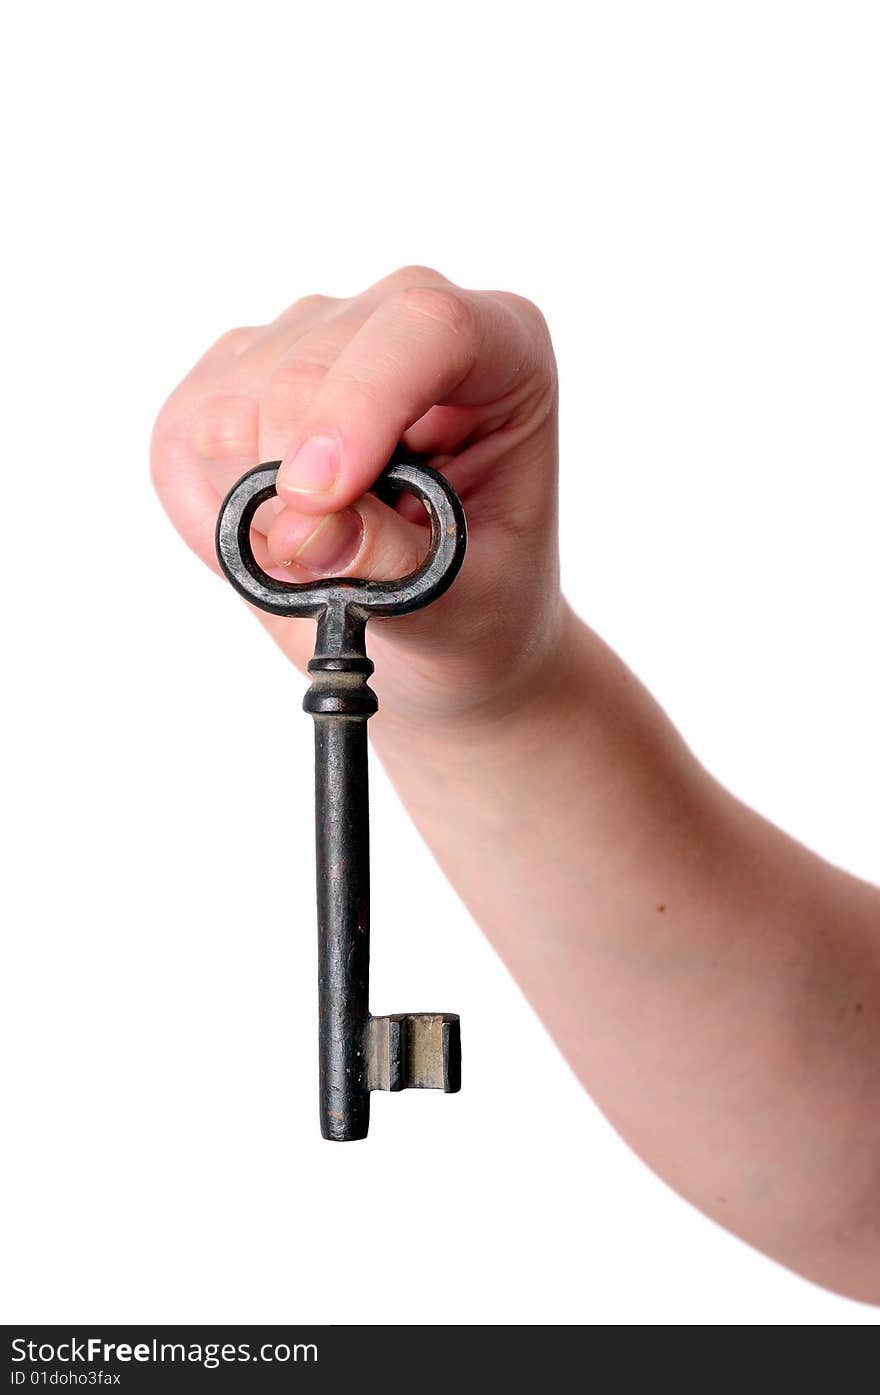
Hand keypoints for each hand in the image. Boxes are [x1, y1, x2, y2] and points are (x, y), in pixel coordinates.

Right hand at [151, 266, 561, 724]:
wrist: (447, 632)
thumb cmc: (482, 603)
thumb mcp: (467, 602)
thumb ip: (396, 563)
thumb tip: (304, 531)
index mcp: (500, 348)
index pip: (426, 326)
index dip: (360, 403)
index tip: (318, 497)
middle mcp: (399, 319)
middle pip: (305, 368)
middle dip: (292, 490)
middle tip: (321, 576)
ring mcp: (309, 335)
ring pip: (230, 408)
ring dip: (255, 512)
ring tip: (318, 558)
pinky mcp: (235, 374)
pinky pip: (182, 438)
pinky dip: (211, 512)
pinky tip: (275, 537)